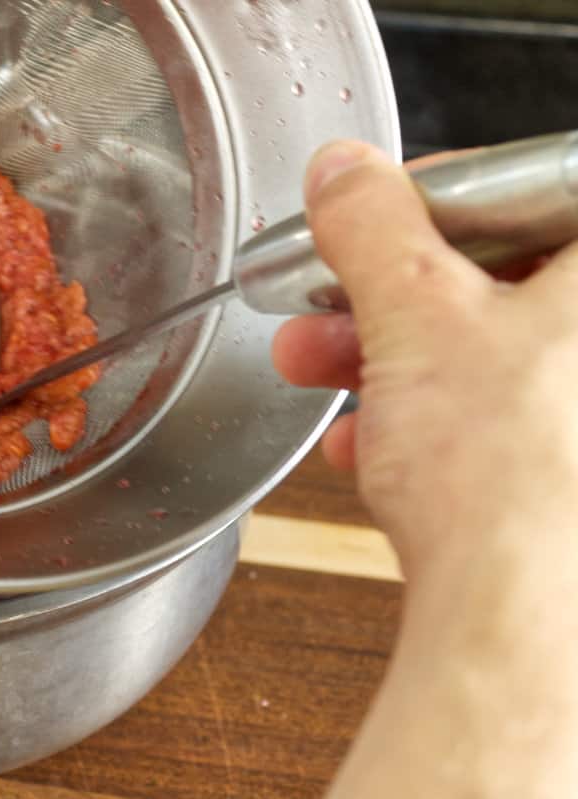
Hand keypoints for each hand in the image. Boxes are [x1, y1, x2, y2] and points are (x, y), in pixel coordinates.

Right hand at [272, 140, 577, 578]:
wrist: (525, 626)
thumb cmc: (512, 476)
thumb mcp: (415, 315)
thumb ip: (373, 225)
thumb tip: (345, 172)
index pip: (535, 186)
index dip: (438, 193)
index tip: (375, 213)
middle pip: (504, 274)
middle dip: (389, 291)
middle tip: (327, 301)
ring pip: (491, 350)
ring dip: (390, 357)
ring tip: (320, 373)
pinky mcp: (569, 474)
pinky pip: (501, 418)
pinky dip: (428, 420)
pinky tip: (370, 441)